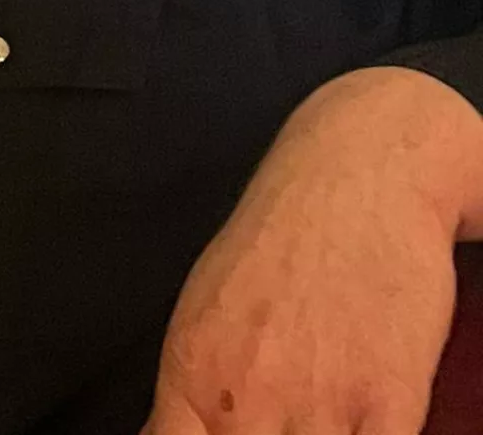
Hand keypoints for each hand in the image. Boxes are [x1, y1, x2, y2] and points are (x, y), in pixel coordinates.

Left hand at [143, 69, 482, 433]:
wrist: (356, 172)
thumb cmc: (284, 238)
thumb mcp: (208, 310)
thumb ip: (192, 396)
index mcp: (193, 372)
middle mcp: (246, 396)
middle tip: (276, 430)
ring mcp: (317, 403)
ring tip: (313, 425)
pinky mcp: (388, 404)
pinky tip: (360, 431)